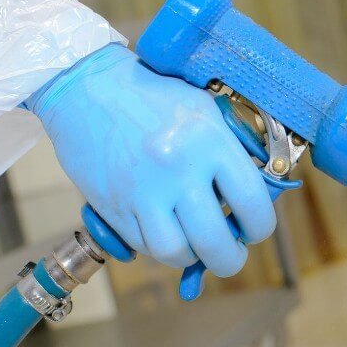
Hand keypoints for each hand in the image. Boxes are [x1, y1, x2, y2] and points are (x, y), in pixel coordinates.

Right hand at [26, 44, 275, 277]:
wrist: (87, 88)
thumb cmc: (154, 97)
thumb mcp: (205, 111)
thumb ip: (231, 151)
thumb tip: (254, 197)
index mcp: (210, 140)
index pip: (252, 203)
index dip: (260, 227)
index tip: (254, 230)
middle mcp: (178, 169)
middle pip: (215, 241)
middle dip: (230, 259)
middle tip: (230, 254)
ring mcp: (142, 191)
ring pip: (175, 253)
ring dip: (192, 258)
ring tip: (197, 246)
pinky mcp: (112, 206)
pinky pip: (143, 245)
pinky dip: (160, 248)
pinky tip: (167, 231)